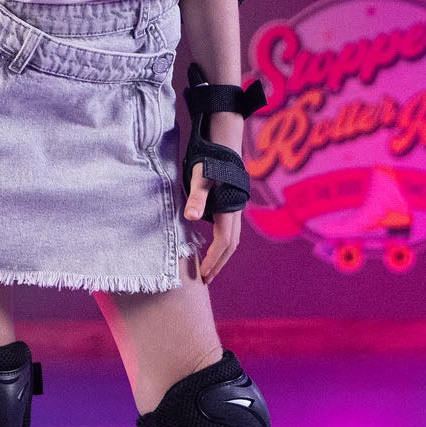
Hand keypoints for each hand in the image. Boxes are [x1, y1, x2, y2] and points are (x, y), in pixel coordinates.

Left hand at [183, 165, 242, 283]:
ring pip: (232, 239)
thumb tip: (191, 216)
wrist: (222, 147)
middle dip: (219, 264)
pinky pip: (229, 231)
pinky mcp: (230, 206)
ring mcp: (234, 210)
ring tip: (209, 269)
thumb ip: (196, 197)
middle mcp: (234, 213)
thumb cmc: (209, 162)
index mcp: (228, 210)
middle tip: (206, 280)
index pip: (223, 243)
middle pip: (230, 246)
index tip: (203, 275)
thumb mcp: (199, 178)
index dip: (213, 260)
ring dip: (222, 256)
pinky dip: (222, 244)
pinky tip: (211, 247)